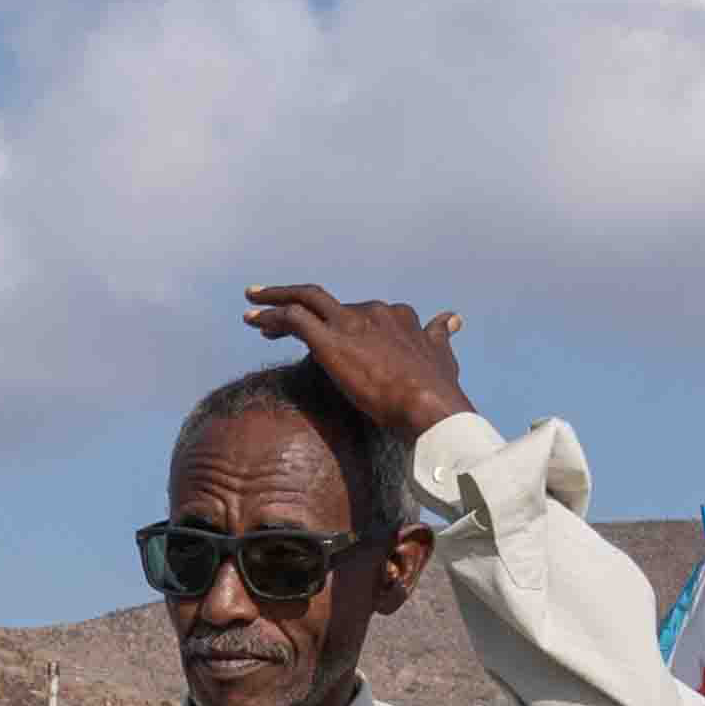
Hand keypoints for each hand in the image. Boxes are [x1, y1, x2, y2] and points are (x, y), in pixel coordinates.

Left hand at [237, 283, 474, 443]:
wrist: (431, 405)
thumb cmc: (439, 391)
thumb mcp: (443, 356)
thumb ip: (440, 337)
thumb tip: (452, 319)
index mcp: (398, 317)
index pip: (361, 312)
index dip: (338, 318)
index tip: (321, 330)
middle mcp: (375, 312)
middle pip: (327, 303)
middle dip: (297, 303)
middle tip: (271, 309)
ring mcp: (352, 324)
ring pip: (305, 300)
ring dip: (275, 300)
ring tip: (251, 308)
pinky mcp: (332, 340)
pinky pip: (293, 320)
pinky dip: (271, 316)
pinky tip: (253, 321)